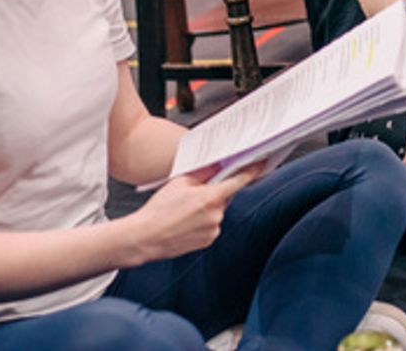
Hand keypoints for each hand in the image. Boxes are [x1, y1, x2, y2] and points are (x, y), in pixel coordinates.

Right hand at [128, 162, 262, 263]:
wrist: (145, 237)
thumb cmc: (159, 210)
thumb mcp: (179, 183)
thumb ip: (203, 173)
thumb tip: (218, 165)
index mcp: (210, 198)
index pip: (238, 181)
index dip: (251, 171)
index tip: (260, 164)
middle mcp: (216, 215)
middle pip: (225, 197)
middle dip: (214, 193)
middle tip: (194, 194)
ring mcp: (213, 230)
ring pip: (217, 212)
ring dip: (208, 209)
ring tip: (184, 212)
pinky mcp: (208, 241)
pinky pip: (212, 226)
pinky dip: (203, 222)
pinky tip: (186, 223)